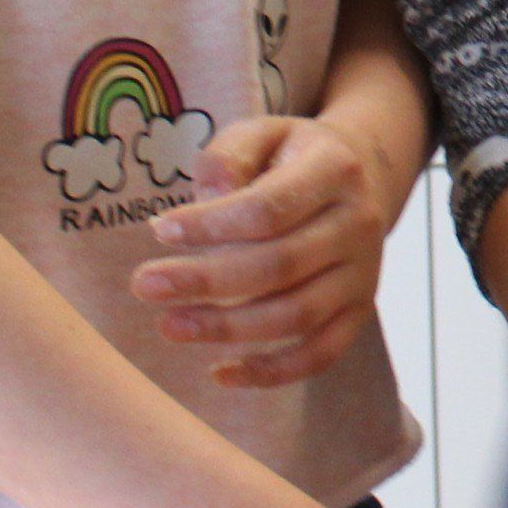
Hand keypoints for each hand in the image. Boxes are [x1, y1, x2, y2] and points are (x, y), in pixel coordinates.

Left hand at [131, 116, 394, 388]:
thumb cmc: (289, 157)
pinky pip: (321, 354)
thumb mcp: (261, 133)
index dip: (211, 225)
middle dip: (206, 280)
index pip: (270, 208)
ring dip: (228, 328)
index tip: (159, 230)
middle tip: (144, 284)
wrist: (356, 179)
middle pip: (280, 265)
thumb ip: (229, 156)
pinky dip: (272, 372)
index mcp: (336, 169)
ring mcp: (364, 273)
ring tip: (170, 325)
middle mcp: (359, 223)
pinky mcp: (358, 311)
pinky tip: (220, 373)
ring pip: (297, 315)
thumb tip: (210, 200)